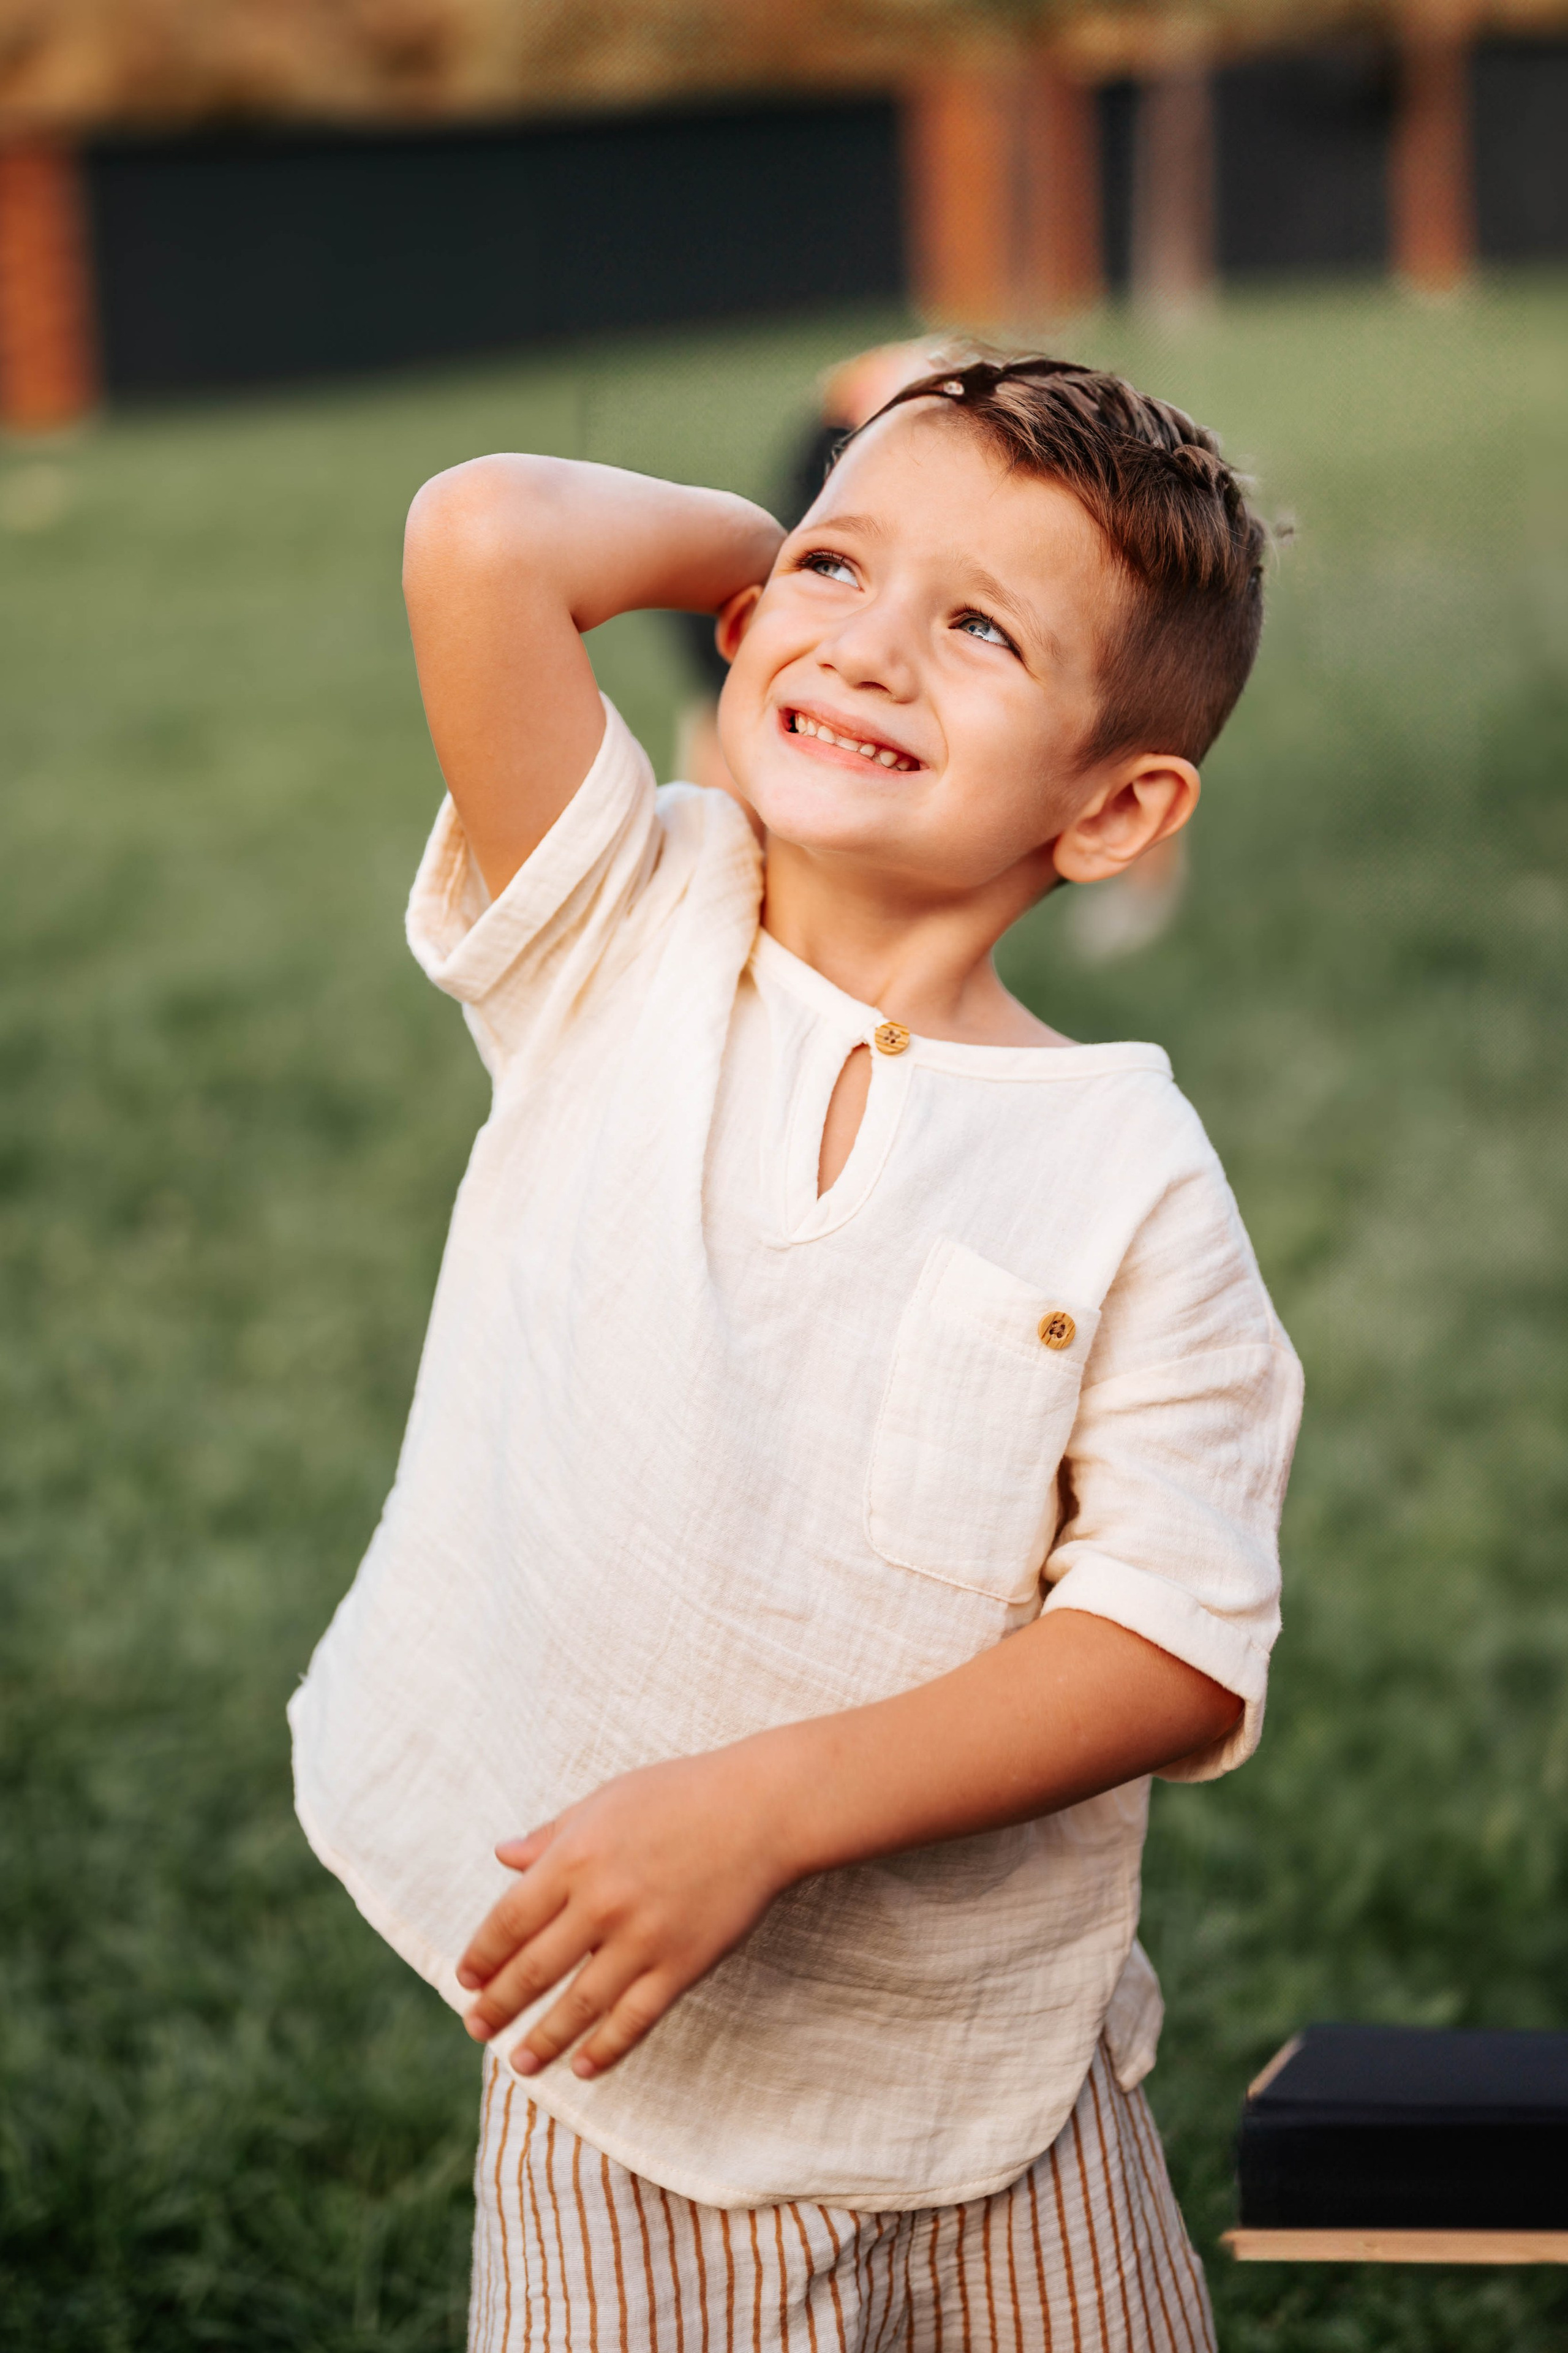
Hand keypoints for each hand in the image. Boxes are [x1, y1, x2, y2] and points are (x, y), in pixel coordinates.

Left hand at [456, 1744, 794, 2078]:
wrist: (761, 1810)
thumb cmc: (681, 1795)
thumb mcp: (606, 1800)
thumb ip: (552, 1834)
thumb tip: (503, 1856)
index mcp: (575, 1857)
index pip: (510, 1921)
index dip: (483, 1955)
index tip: (466, 1980)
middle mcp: (601, 1903)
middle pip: (534, 1969)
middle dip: (499, 2005)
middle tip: (477, 2029)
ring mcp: (643, 1939)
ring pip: (578, 2005)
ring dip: (543, 2039)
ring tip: (520, 2063)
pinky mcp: (682, 1964)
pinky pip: (635, 2018)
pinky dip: (606, 2048)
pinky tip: (584, 2066)